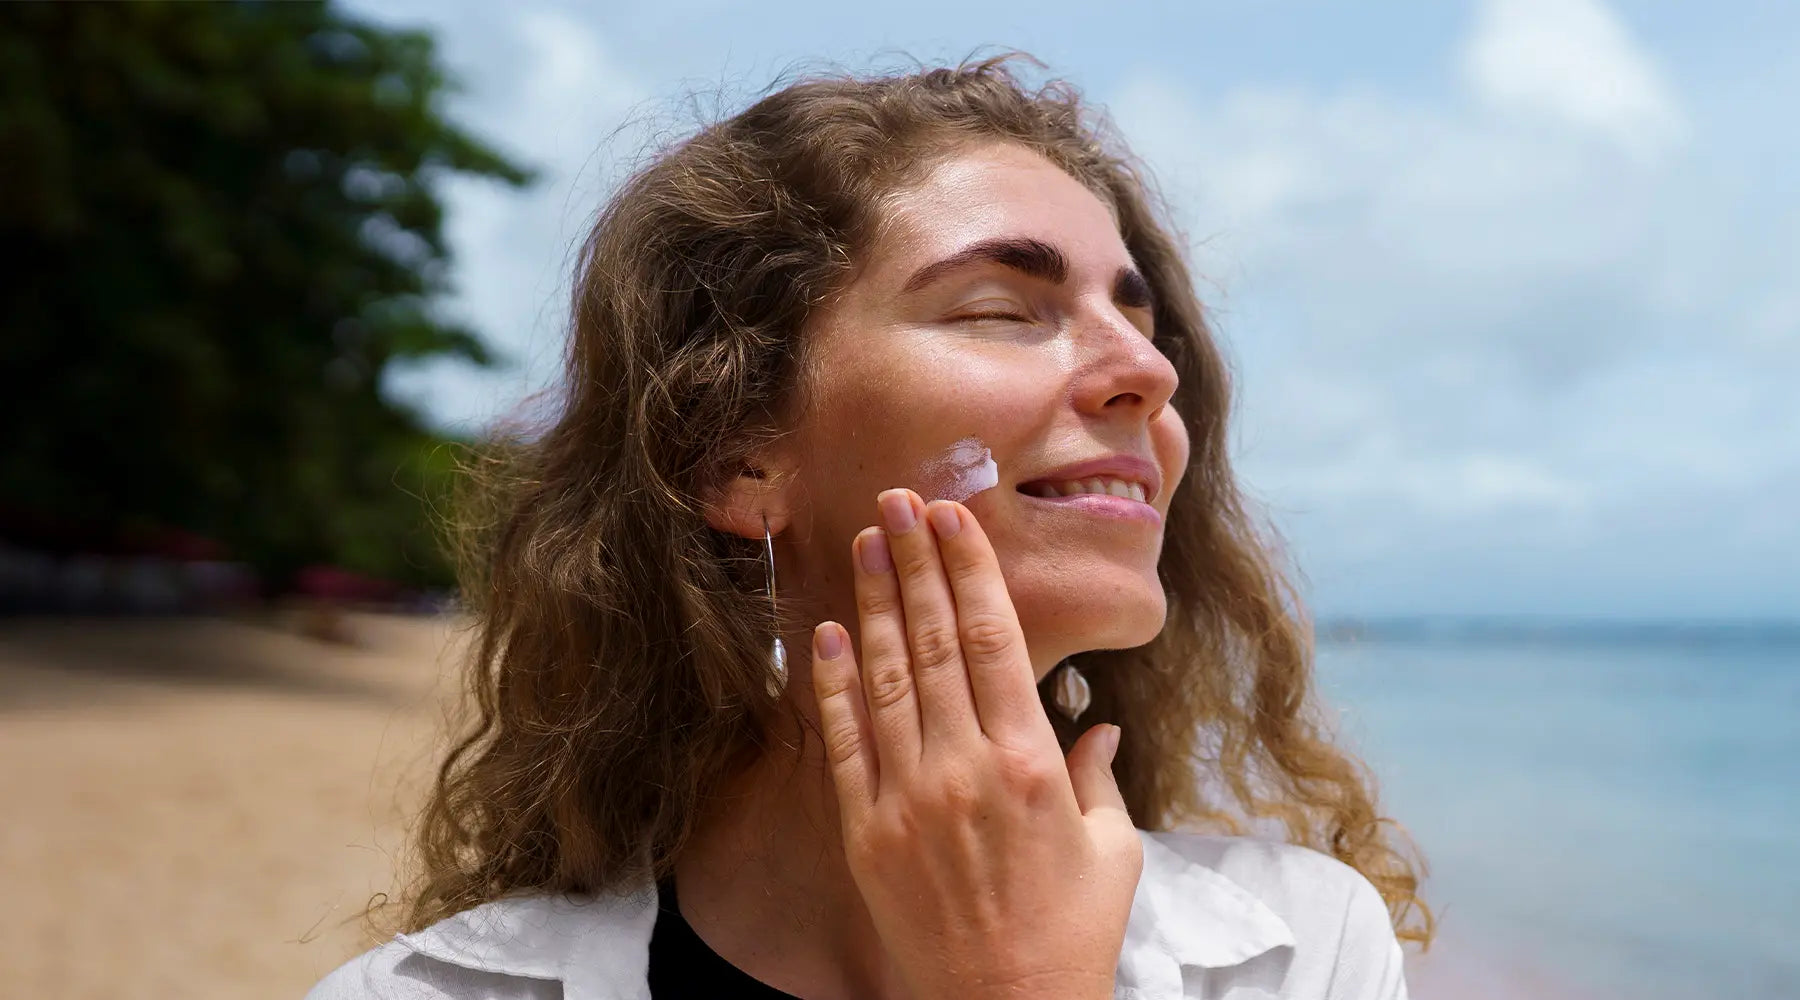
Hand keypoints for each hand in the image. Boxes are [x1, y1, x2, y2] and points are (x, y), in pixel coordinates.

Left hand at [810, 488, 1141, 999]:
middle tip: (898, 500)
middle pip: (934, 641)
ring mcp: (908, 799)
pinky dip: (831, 685)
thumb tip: (1099, 723)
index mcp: (1031, 762)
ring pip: (886, 678)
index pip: (994, 640)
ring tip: (863, 542)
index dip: (970, 570)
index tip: (954, 517)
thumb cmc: (1072, 934)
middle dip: (915, 562)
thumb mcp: (1112, 851)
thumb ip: (1097, 776)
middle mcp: (965, 768)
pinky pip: (843, 744)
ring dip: (874, 603)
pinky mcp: (866, 832)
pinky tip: (824, 633)